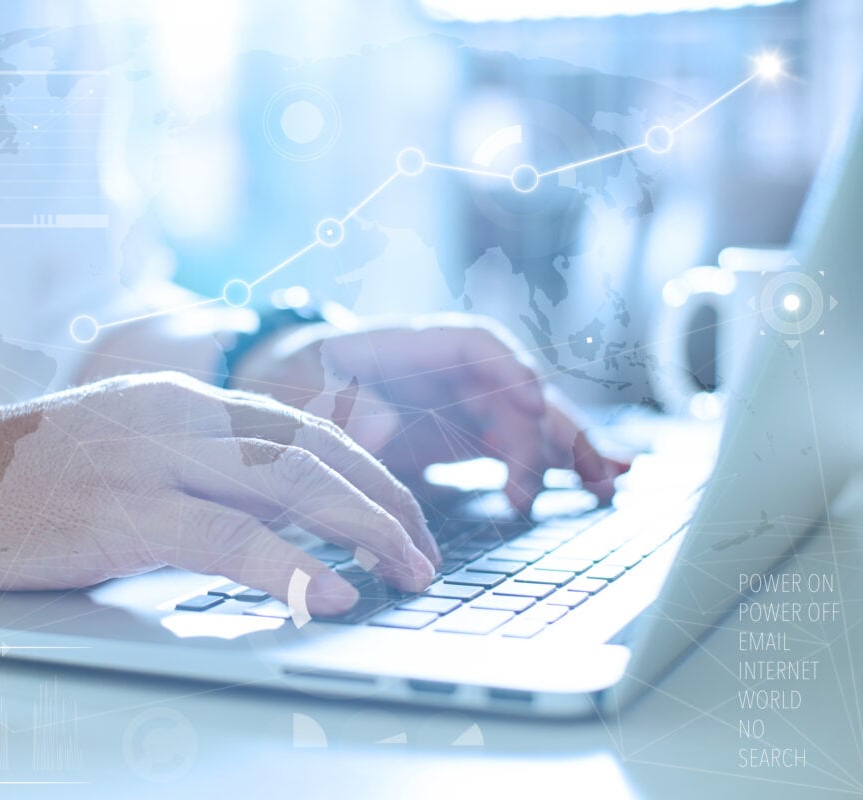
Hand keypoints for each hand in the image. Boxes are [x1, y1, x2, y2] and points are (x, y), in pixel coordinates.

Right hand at [0, 372, 439, 614]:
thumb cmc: (24, 475)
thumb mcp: (124, 444)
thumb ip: (194, 462)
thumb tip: (270, 506)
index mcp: (184, 398)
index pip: (304, 424)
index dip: (367, 469)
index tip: (404, 513)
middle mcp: (180, 416)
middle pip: (315, 450)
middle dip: (386, 501)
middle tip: (425, 551)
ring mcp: (153, 459)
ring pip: (291, 483)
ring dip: (364, 528)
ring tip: (407, 571)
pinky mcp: (124, 513)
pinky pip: (228, 538)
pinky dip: (289, 567)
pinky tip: (329, 594)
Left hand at [230, 313, 629, 512]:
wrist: (286, 389)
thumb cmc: (291, 378)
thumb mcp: (299, 384)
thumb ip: (337, 402)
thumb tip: (376, 425)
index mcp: (409, 345)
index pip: (472, 342)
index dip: (506, 366)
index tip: (531, 398)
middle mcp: (447, 371)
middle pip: (514, 388)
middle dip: (554, 424)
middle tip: (588, 469)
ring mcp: (460, 403)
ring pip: (528, 421)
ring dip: (569, 449)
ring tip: (609, 485)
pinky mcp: (463, 436)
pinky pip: (517, 448)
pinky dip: (554, 466)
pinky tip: (596, 485)